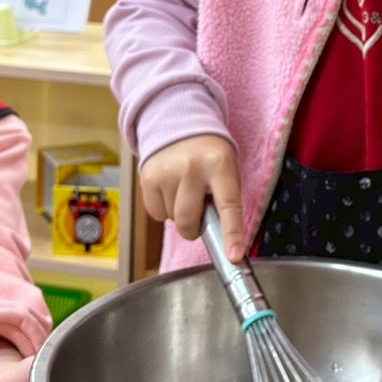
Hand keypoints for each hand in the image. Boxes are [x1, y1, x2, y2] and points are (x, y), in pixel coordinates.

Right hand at [139, 134, 244, 260]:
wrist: (181, 125)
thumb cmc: (210, 157)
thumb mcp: (226, 170)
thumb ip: (224, 200)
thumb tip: (220, 240)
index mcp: (220, 166)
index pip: (229, 205)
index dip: (232, 234)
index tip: (234, 256)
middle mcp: (192, 168)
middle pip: (189, 220)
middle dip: (193, 229)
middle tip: (199, 217)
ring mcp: (167, 172)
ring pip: (172, 219)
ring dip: (179, 215)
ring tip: (185, 191)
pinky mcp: (148, 177)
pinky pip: (155, 213)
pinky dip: (163, 209)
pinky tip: (170, 190)